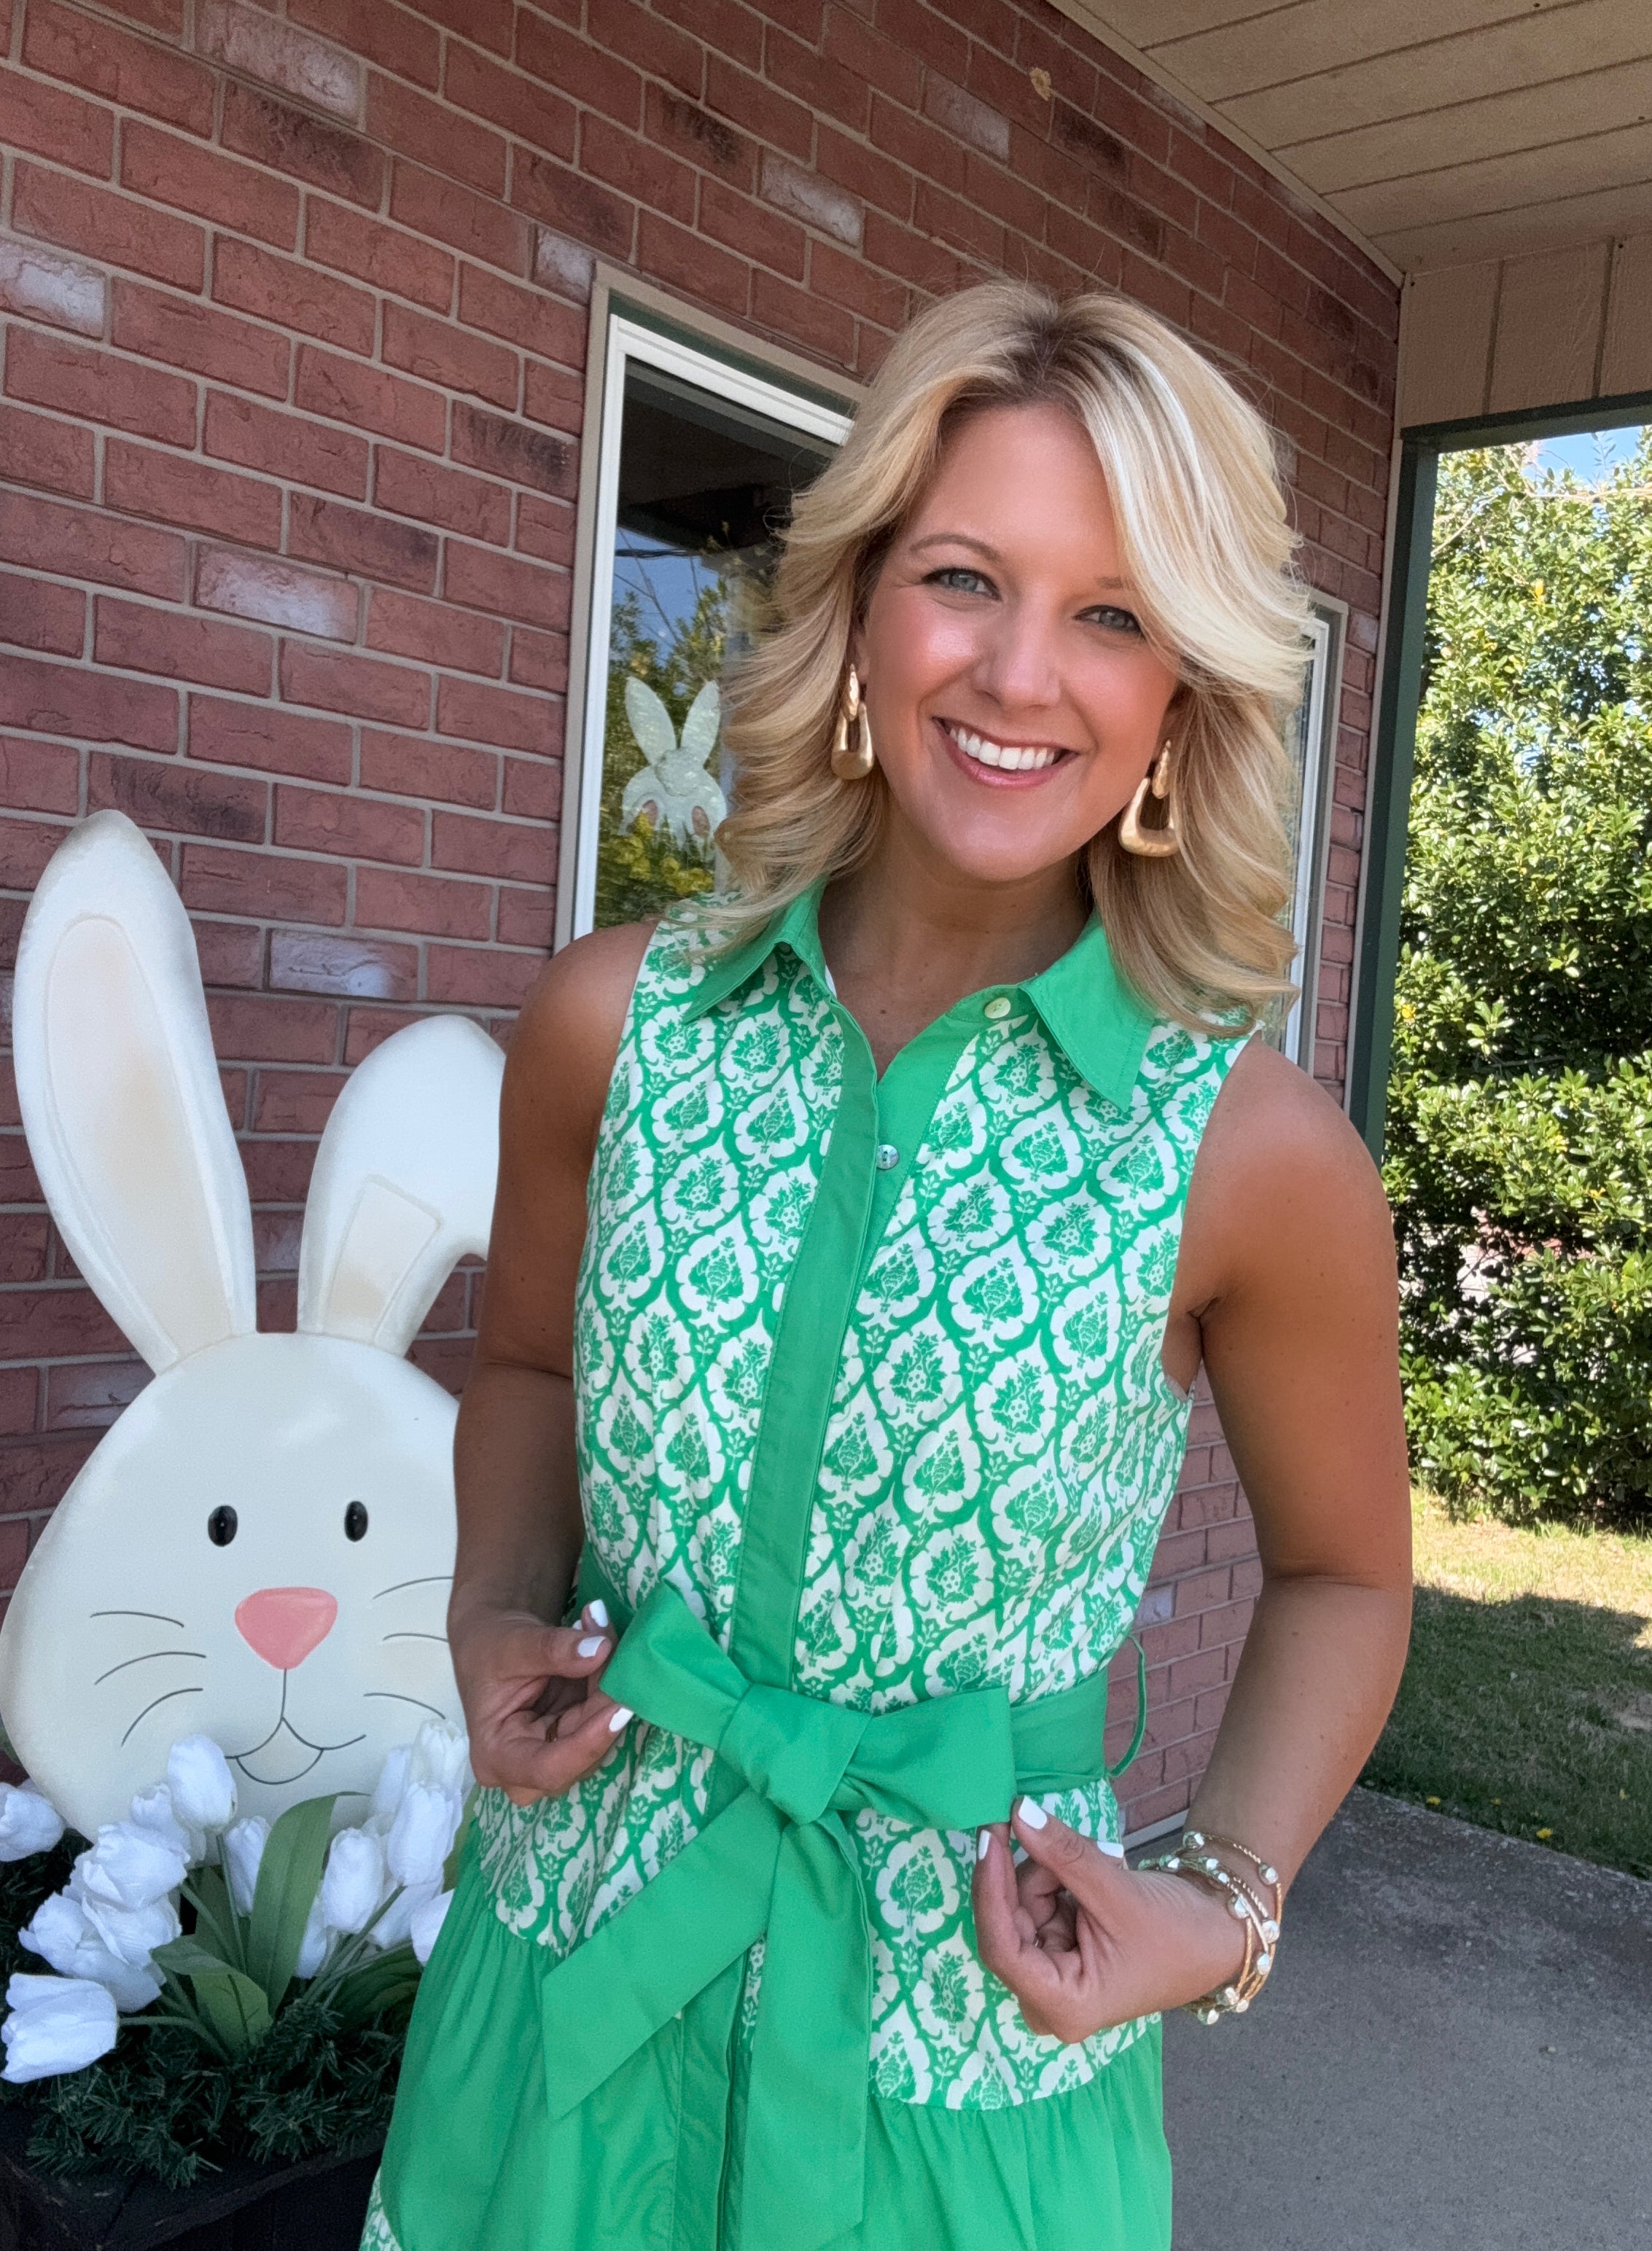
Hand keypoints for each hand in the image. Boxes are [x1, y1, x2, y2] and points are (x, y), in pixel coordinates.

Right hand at [450, 1599, 631, 1806]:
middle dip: (603, 1704)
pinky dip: (609, 1686)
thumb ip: (553, 1648)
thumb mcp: (513, 1643)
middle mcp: (525, 1770)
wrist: (491, 1642)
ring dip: (610, 1690)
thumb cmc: (488, 1649)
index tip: (621, 1709)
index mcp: (496, 1756)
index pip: (548, 1768)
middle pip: (579, 1756)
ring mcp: (553, 1755)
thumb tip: (602, 1650)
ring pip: (597, 1738)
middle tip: (612, 1650)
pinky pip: (601, 1720)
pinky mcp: (573, 1737)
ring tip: (601, 1637)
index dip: (588, 1744)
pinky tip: (605, 1651)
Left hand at [972, 1800, 1247, 2042]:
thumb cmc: (1178, 1932)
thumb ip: (1064, 1854)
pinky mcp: (1059, 1952)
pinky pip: (1040, 1903)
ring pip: (1024, 1906)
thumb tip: (1018, 1812)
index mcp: (1064, 2006)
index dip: (989, 1890)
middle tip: (1072, 1841)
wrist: (1216, 1935)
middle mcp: (1049, 1999)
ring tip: (1105, 1861)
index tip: (990, 1837)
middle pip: (1012, 1923)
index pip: (1002, 1948)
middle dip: (1038, 1874)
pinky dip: (1063, 1879)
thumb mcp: (1118, 1892)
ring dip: (1056, 1872)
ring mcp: (1052, 1976)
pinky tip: (1101, 1871)